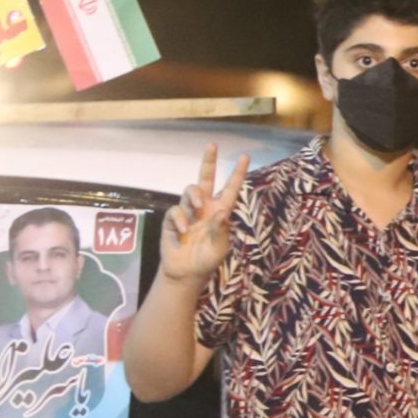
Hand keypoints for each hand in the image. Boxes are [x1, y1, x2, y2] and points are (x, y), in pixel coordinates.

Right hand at [159, 145, 249, 285]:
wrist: (186, 273)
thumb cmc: (207, 259)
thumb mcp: (219, 247)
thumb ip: (221, 229)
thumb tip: (223, 210)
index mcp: (220, 212)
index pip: (230, 188)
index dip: (237, 173)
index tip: (245, 156)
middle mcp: (205, 208)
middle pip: (206, 179)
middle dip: (208, 161)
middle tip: (212, 145)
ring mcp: (188, 212)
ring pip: (190, 190)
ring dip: (193, 196)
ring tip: (197, 208)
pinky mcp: (172, 220)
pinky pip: (175, 211)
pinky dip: (179, 219)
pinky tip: (182, 231)